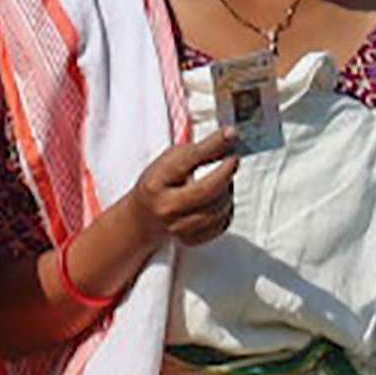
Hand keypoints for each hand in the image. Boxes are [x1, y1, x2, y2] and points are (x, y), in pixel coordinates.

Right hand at [124, 124, 242, 249]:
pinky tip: (219, 199)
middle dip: (226, 172)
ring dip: (228, 191)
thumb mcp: (171, 160)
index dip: (214, 147)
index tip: (230, 136)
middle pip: (208, 190)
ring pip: (218, 208)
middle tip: (232, 160)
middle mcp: (165, 207)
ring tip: (223, 180)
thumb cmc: (159, 183)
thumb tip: (231, 135)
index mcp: (156, 182)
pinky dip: (226, 209)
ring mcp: (178, 227)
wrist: (143, 218)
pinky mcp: (191, 240)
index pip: (189, 161)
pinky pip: (221, 224)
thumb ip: (200, 149)